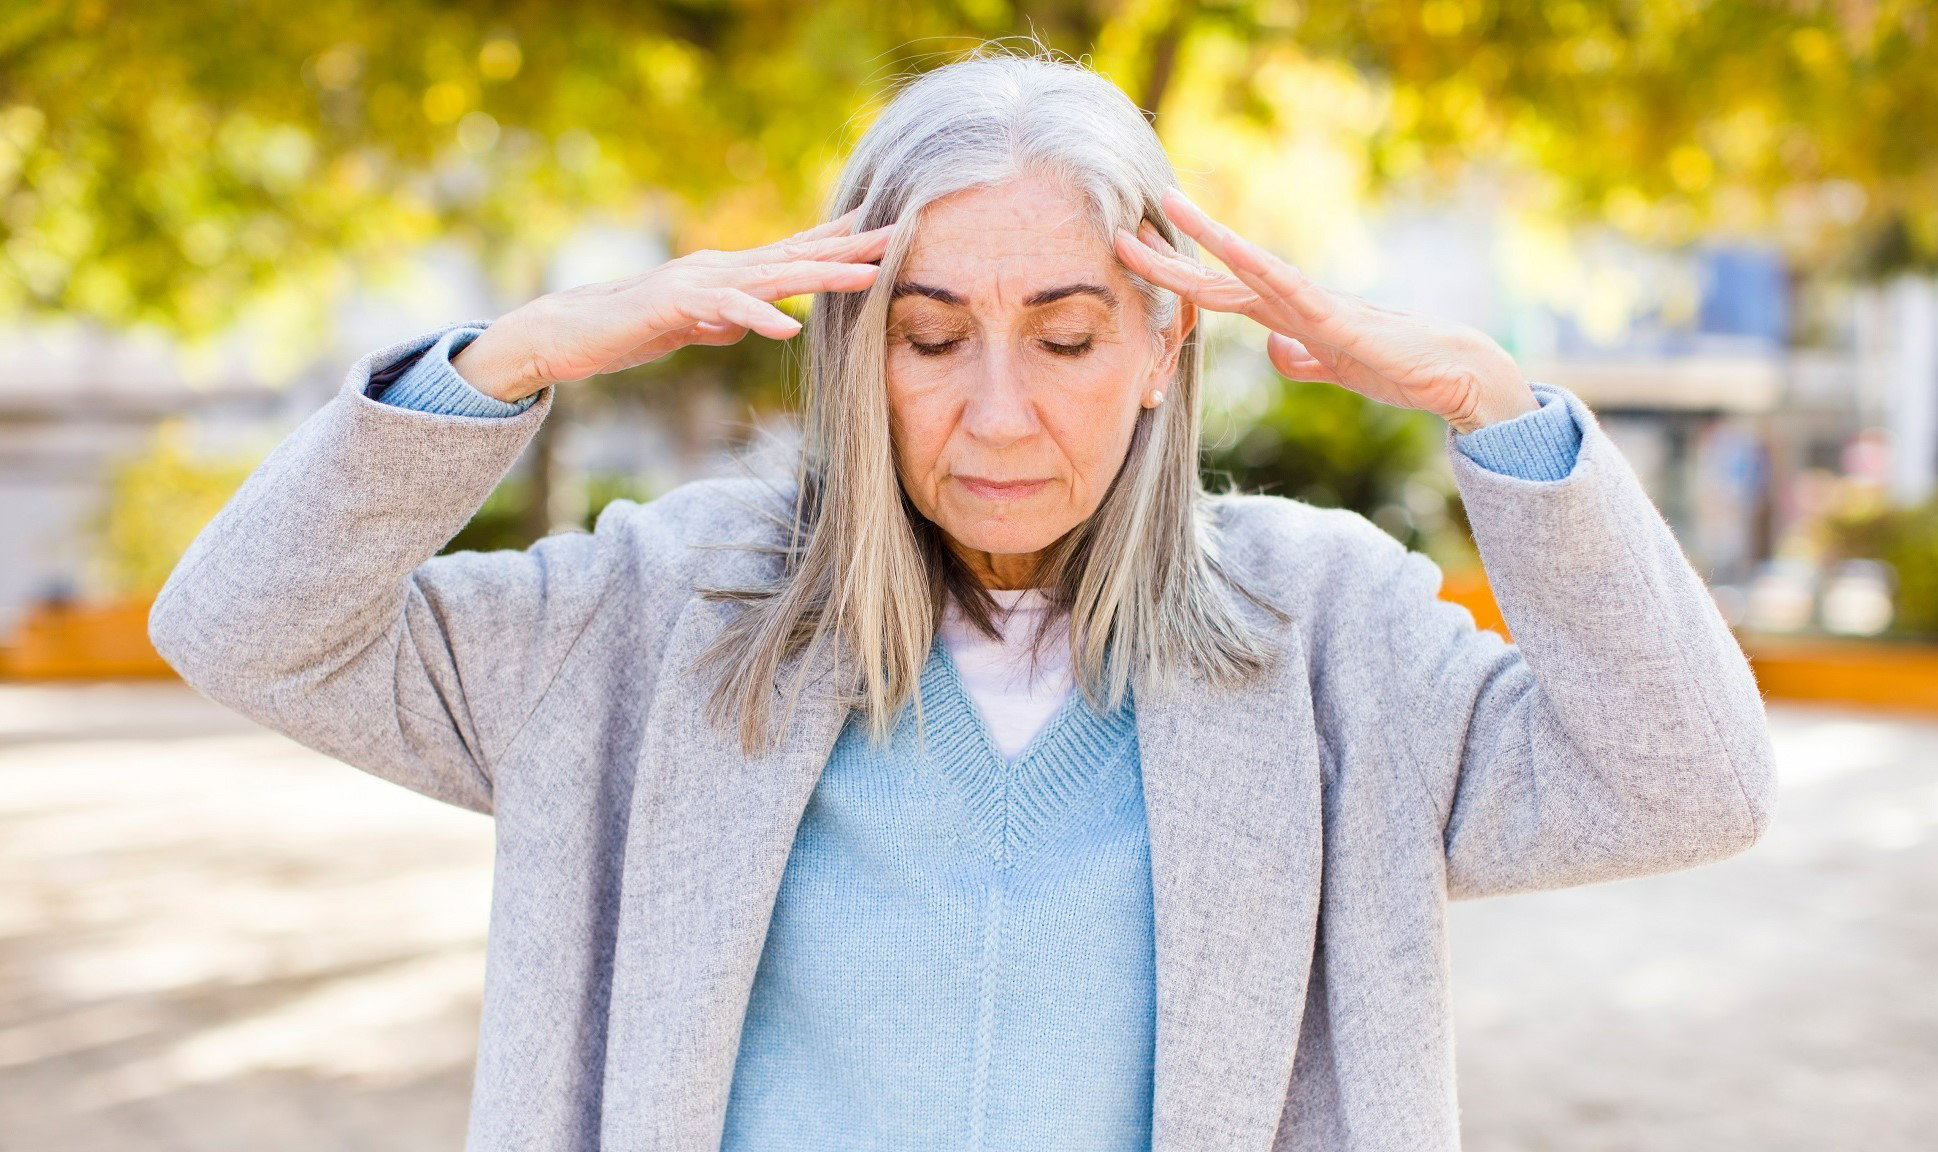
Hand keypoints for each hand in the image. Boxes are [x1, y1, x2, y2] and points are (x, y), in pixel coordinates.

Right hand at [452, 208, 893, 402]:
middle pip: (796, 253)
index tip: (881, 227)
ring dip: (822, 275)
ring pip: (772, 275)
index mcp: (728, 272)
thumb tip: (750, 323)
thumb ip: (723, 321)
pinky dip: (760, 317)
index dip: (836, 239)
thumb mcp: (692, 327)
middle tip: (899, 235)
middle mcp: (720, 266)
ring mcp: (699, 280)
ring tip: (867, 277)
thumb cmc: (631, 330)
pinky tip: (791, 326)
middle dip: (849, 246)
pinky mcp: (675, 303)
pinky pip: (726, 309)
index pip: (792, 251)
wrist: (571, 332)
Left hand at [1113, 188, 1537, 434]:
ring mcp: (1312, 304)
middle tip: (1120, 232)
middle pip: (1217, 276)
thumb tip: (1275, 350)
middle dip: (1168, 257)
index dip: (1174, 277)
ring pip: (1247, 266)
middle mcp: (1291, 301)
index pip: (1216, 293)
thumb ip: (1299, 358)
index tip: (1135, 258)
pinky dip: (1261, 267)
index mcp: (1285, 316)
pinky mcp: (1336, 318)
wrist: (1448, 373)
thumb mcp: (1330, 369)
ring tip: (1170, 207)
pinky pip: (1291, 287)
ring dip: (1207, 237)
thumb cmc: (1395, 367)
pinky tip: (1235, 251)